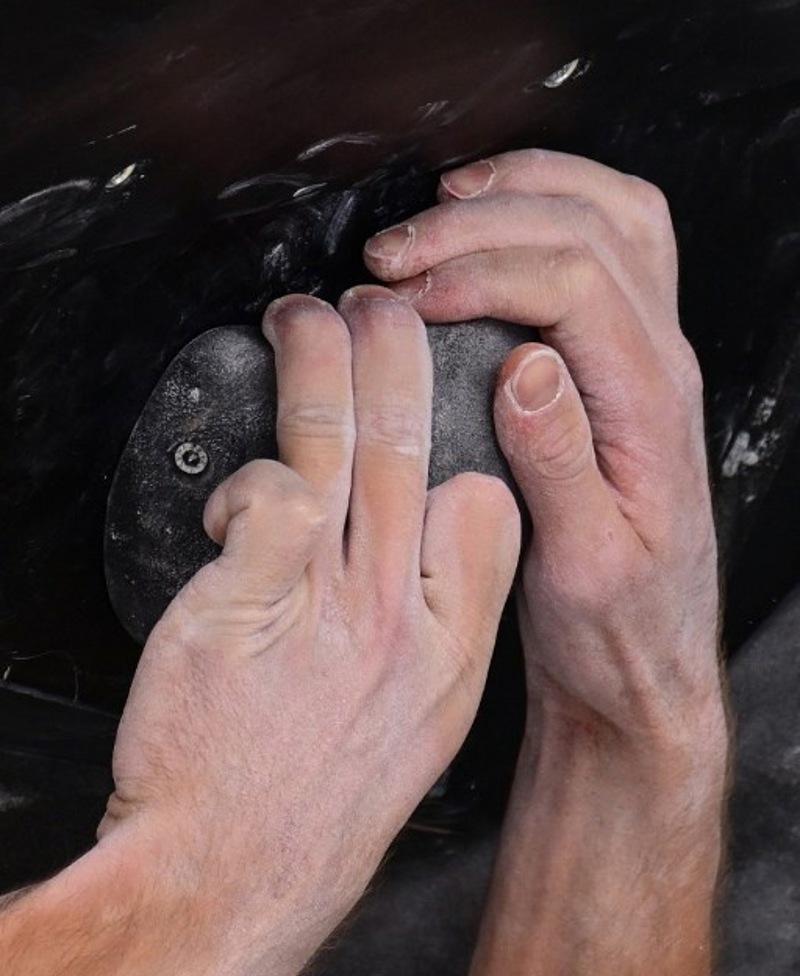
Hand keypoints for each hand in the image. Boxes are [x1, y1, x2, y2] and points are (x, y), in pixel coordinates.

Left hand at [100, 286, 519, 975]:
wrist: (232, 881)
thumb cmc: (311, 811)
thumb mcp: (412, 732)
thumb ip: (424, 640)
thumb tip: (412, 573)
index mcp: (449, 647)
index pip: (485, 511)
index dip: (463, 451)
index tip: (439, 423)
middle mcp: (396, 615)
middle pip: (413, 445)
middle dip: (398, 351)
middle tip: (383, 310)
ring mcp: (324, 603)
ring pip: (339, 440)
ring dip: (322, 360)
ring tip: (306, 320)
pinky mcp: (244, 599)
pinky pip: (260, 495)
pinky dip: (241, 481)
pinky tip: (230, 498)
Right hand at [365, 149, 723, 755]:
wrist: (642, 661)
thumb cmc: (614, 623)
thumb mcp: (583, 564)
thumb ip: (559, 461)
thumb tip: (525, 365)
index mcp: (649, 408)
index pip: (574, 283)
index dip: (480, 267)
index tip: (406, 291)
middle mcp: (660, 368)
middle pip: (590, 230)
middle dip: (481, 219)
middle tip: (395, 249)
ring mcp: (649, 360)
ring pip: (613, 218)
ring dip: (524, 192)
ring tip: (439, 207)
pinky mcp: (623, 367)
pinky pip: (610, 249)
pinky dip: (549, 211)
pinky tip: (493, 223)